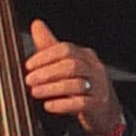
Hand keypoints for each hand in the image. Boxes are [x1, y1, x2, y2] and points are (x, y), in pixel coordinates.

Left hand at [25, 19, 123, 135]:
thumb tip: (36, 25)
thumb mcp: (67, 63)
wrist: (105, 110)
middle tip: (29, 79)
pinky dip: (62, 105)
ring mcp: (98, 87)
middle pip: (72, 66)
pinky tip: (49, 106)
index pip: (66, 50)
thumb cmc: (83, 83)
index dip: (46, 56)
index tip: (29, 65)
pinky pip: (81, 103)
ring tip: (35, 92)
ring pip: (76, 85)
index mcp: (86, 56)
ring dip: (52, 88)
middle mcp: (94, 69)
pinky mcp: (98, 105)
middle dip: (47, 72)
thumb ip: (50, 46)